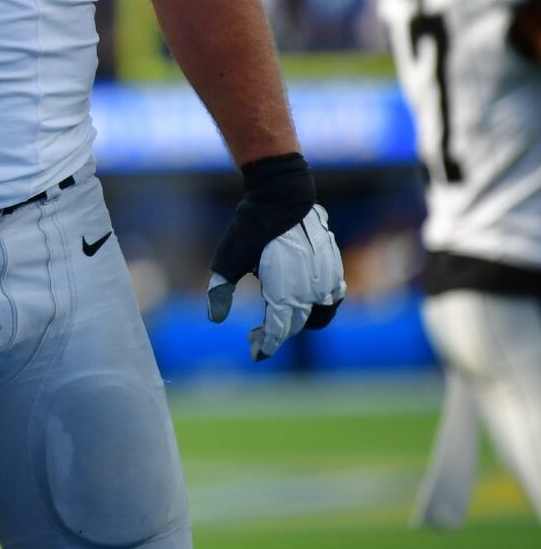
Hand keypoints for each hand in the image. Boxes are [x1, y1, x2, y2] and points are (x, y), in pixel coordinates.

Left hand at [208, 154, 346, 360]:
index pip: (278, 331)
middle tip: (255, 334)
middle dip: (276, 333)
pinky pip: (333, 297)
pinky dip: (320, 306)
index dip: (266, 345)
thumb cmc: (251, 227)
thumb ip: (221, 290)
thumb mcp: (228, 258)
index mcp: (284, 292)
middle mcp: (309, 291)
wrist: (284, 195)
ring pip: (319, 315)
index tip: (255, 353)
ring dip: (300, 322)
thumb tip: (214, 319)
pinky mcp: (334, 266)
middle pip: (296, 324)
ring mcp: (326, 279)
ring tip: (281, 319)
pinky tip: (304, 301)